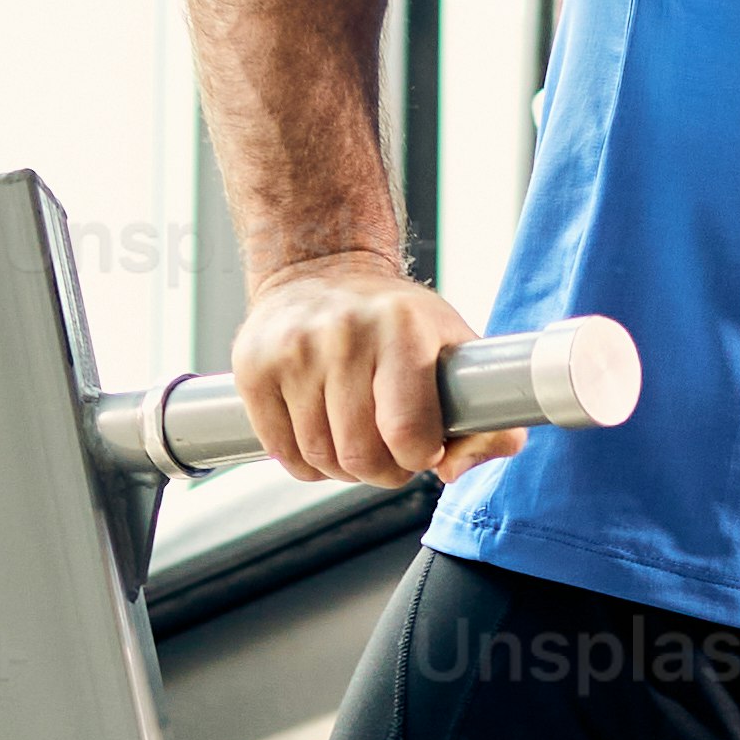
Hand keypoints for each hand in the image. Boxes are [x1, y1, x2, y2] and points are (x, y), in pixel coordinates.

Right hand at [231, 256, 513, 486]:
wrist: (323, 269)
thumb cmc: (399, 321)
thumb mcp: (457, 351)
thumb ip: (485, 420)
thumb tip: (451, 470)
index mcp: (402, 329)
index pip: (407, 434)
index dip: (418, 458)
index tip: (422, 448)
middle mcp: (343, 334)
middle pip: (359, 455)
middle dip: (382, 470)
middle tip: (390, 452)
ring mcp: (292, 350)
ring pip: (318, 459)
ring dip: (343, 468)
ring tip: (357, 439)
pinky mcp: (253, 367)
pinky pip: (282, 453)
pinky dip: (305, 462)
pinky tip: (321, 433)